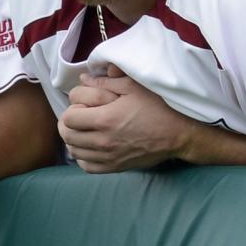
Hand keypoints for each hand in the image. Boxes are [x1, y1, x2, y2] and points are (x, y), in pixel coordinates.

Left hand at [59, 70, 202, 172]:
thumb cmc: (158, 107)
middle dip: (68, 123)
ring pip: (74, 152)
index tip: (81, 104)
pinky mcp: (115, 167)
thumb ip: (104, 82)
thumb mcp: (133, 87)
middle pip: (67, 135)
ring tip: (82, 130)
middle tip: (78, 115)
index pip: (68, 118)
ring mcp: (108, 157)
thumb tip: (83, 78)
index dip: (71, 108)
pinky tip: (89, 147)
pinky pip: (87, 166)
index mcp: (105, 119)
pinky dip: (83, 157)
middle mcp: (103, 142)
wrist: (179, 134)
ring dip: (73, 140)